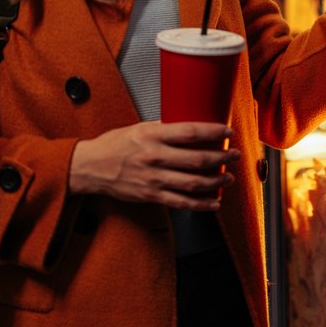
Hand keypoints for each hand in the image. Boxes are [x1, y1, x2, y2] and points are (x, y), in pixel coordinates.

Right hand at [68, 121, 239, 210]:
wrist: (90, 168)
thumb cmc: (113, 145)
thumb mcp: (138, 128)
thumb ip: (163, 127)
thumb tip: (188, 122)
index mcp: (152, 135)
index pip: (190, 131)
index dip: (213, 131)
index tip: (228, 131)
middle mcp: (154, 157)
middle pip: (197, 159)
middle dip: (222, 157)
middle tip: (235, 155)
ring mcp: (154, 179)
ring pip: (193, 182)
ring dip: (217, 180)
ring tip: (229, 177)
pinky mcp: (152, 195)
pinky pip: (182, 202)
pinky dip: (202, 204)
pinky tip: (214, 202)